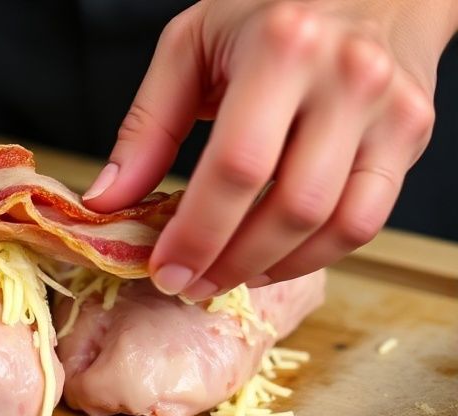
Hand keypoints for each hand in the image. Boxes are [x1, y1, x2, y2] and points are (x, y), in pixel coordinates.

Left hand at [83, 0, 454, 299]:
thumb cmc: (272, 10)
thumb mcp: (191, 46)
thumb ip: (147, 126)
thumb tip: (107, 201)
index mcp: (283, 48)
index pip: (238, 166)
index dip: (198, 232)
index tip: (165, 268)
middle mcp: (347, 79)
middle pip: (290, 206)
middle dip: (230, 262)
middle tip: (188, 284)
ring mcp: (390, 110)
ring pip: (335, 225)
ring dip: (271, 267)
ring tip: (224, 276)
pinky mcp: (411, 136)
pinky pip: (366, 221)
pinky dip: (315, 255)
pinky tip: (271, 258)